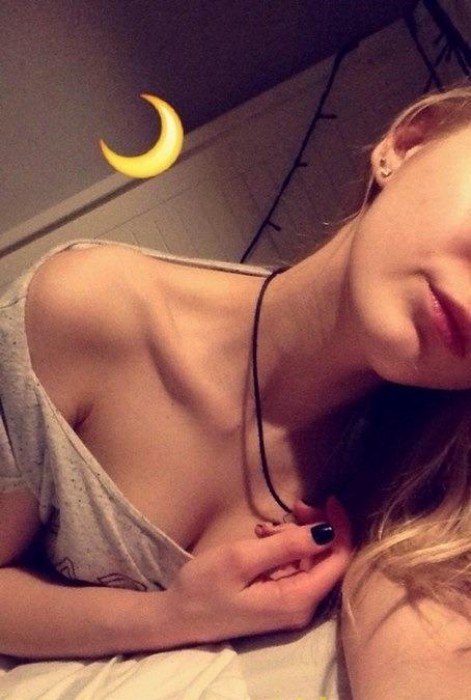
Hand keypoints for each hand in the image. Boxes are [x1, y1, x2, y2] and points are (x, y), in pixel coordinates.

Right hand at [165, 496, 352, 642]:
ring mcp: (290, 606)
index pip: (339, 560)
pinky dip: (283, 548)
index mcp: (297, 600)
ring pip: (310, 561)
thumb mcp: (241, 559)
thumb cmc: (204, 588)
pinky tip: (261, 539)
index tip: (328, 499)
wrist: (175, 618)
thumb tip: (327, 531)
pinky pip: (294, 568)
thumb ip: (285, 546)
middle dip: (314, 528)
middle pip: (327, 559)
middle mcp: (301, 607)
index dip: (340, 527)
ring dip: (294, 537)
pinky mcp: (279, 601)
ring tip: (263, 529)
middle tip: (292, 506)